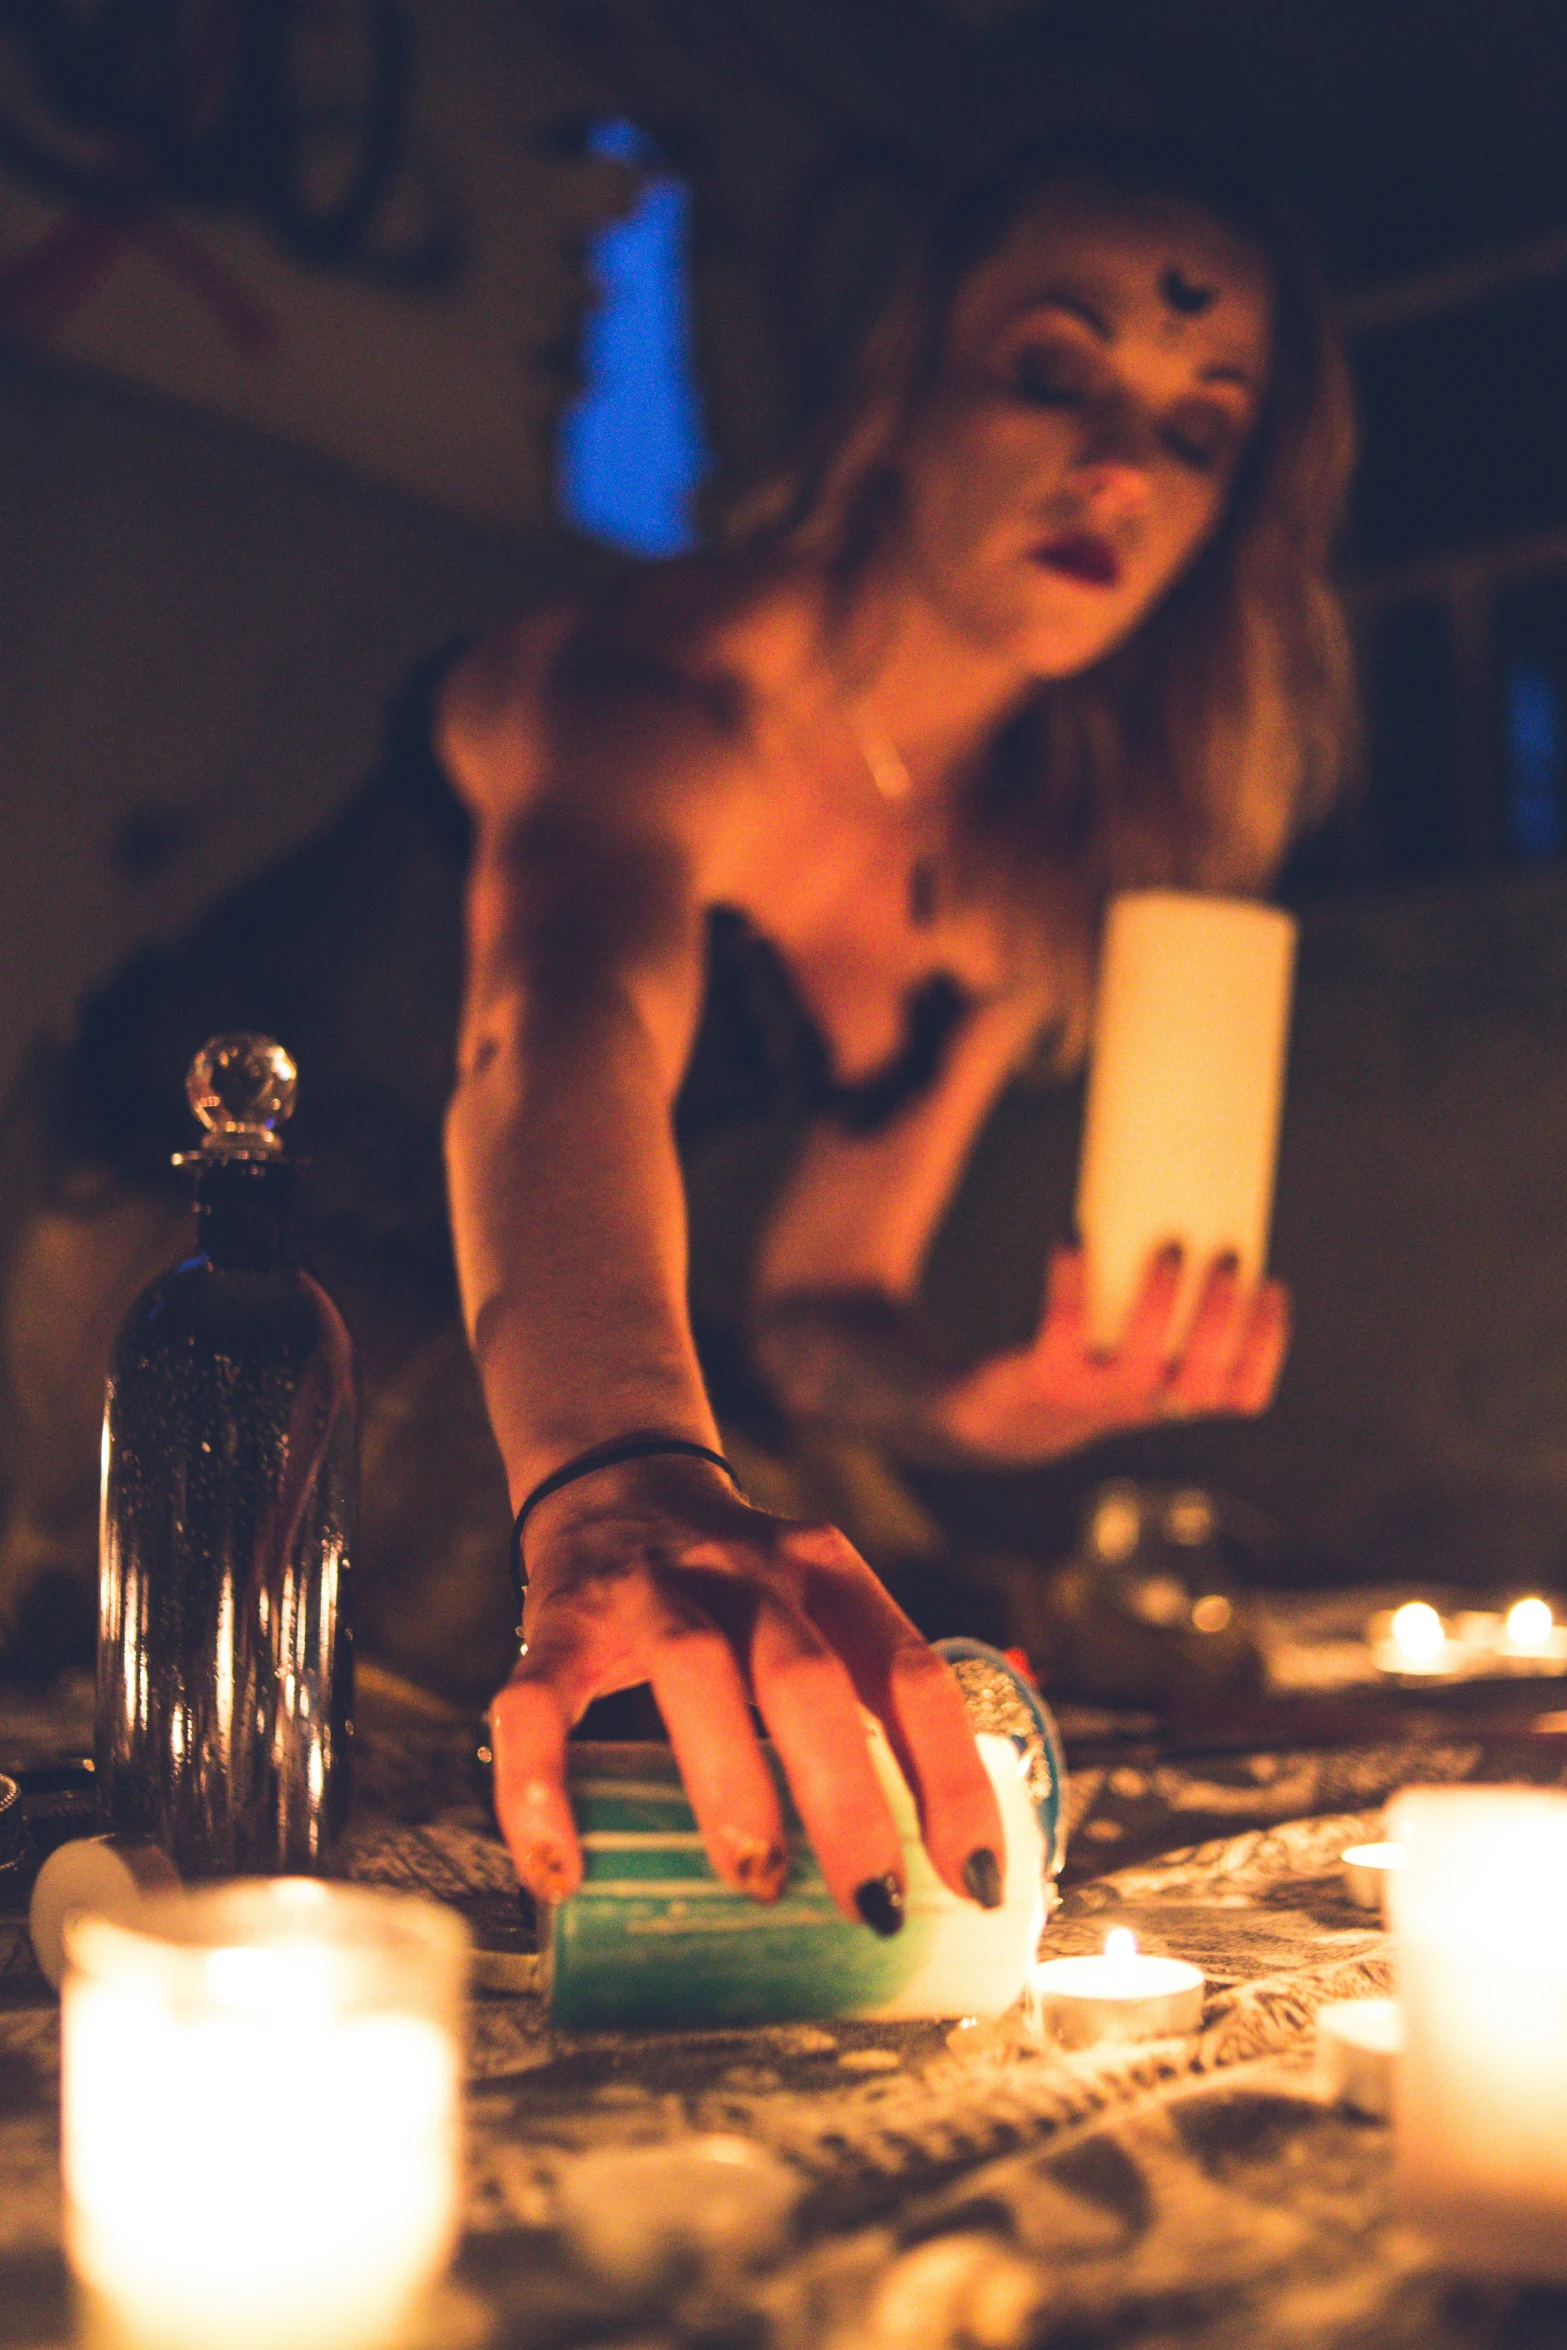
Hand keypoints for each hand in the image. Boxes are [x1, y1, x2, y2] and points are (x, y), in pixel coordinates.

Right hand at [488, 1454, 1005, 1927]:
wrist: (614, 1479)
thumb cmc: (734, 1592)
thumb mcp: (811, 1616)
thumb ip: (853, 1709)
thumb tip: (915, 1878)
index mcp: (829, 1577)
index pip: (911, 1673)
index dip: (951, 1777)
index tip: (973, 1878)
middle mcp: (747, 1572)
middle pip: (805, 1675)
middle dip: (847, 1796)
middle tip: (871, 1904)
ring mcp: (648, 1590)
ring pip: (692, 1668)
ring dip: (731, 1781)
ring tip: (756, 1879)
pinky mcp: (558, 1621)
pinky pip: (539, 1703)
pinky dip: (544, 1788)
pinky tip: (561, 1869)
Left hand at [936, 1243, 1288, 1463]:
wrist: (1011, 1415)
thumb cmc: (1090, 1360)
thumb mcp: (1139, 1346)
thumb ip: (1170, 1306)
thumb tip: (1195, 1209)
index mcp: (1179, 1398)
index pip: (1243, 1392)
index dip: (1266, 1344)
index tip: (1271, 1285)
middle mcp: (1144, 1406)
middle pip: (1201, 1380)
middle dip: (1221, 1316)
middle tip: (1226, 1255)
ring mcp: (1094, 1398)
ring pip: (1141, 1364)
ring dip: (1160, 1302)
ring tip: (1169, 1246)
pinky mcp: (1048, 1379)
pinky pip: (1065, 1329)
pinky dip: (1071, 1281)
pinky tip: (1072, 1239)